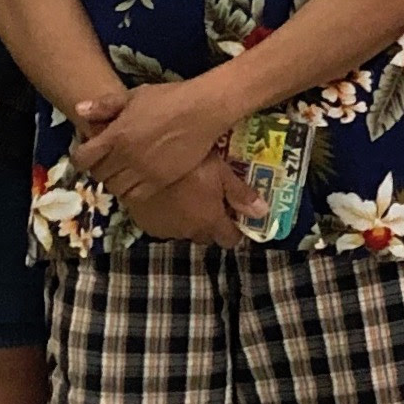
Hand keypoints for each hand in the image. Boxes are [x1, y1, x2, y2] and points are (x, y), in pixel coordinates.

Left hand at [72, 76, 235, 202]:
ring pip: (116, 188)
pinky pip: (136, 196)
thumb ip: (104, 106)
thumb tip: (79, 110)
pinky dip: (131, 191)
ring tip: (122, 172)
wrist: (203, 111)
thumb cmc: (168, 98)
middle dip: (99, 168)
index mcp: (116, 135)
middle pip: (99, 175)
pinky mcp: (161, 181)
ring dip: (115, 181)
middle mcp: (126, 157)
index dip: (80, 158)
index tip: (87, 153)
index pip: (83, 158)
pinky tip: (137, 180)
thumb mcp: (133, 96)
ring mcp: (144, 172)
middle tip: (107, 160)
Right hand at [124, 153, 264, 244]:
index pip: (230, 240)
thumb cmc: (189, 163)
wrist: (141, 162)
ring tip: (188, 196)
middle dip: (212, 223)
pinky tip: (168, 198)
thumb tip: (263, 213)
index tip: (235, 214)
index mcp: (211, 222)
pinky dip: (169, 216)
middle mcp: (190, 232)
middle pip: (207, 236)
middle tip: (212, 201)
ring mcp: (166, 230)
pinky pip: (165, 226)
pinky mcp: (147, 224)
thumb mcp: (220, 171)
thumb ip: (241, 194)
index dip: (236, 229)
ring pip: (185, 231)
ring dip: (190, 220)